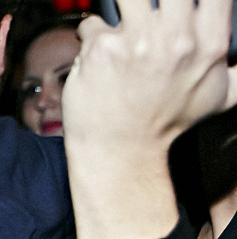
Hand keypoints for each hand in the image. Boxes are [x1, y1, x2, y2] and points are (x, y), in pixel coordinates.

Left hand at [64, 0, 235, 154]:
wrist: (122, 150)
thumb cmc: (167, 123)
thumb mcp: (221, 97)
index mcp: (209, 44)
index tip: (182, 5)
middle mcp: (176, 39)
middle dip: (155, 0)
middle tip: (147, 10)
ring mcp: (137, 41)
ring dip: (123, 5)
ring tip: (124, 16)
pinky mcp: (101, 48)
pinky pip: (93, 23)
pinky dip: (91, 33)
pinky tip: (98, 49)